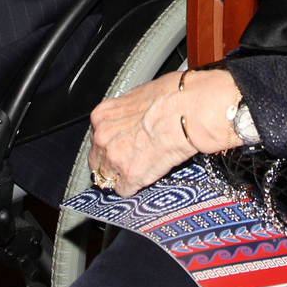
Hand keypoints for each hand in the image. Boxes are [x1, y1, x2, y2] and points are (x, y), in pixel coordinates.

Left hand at [88, 69, 241, 195]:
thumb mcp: (140, 95)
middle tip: (129, 160)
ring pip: (108, 178)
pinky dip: (135, 187)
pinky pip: (124, 190)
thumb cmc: (173, 97)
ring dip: (121, 176)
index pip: (96, 139)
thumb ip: (127, 112)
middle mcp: (103, 137)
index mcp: (103, 116)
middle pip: (97, 160)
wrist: (190, 110)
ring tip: (140, 169)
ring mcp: (115, 159)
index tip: (118, 148)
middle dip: (111, 163)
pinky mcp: (131, 176)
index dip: (110, 145)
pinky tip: (146, 177)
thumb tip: (131, 117)